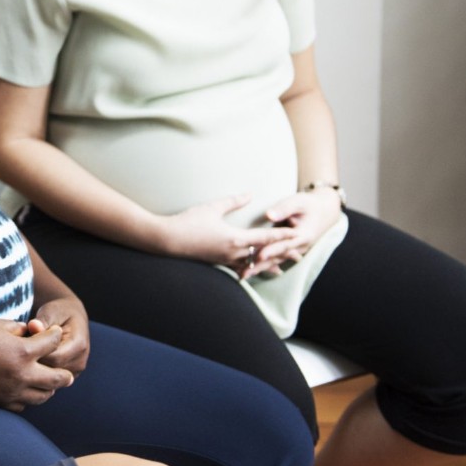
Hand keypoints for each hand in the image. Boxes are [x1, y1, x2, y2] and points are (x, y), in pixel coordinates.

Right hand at [0, 316, 73, 410]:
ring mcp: (12, 392)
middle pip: (58, 378)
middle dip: (64, 372)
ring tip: (48, 381)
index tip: (55, 333)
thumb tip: (32, 332)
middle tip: (67, 372)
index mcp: (22, 351)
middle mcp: (22, 375)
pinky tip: (26, 390)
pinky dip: (30, 398)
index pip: (53, 344)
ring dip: (49, 387)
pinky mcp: (2, 403)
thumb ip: (18, 328)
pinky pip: (25, 405)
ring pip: (45, 396)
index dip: (55, 335)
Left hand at [26, 296, 89, 377]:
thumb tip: (33, 326)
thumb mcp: (51, 311)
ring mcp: (76, 371)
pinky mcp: (69, 376)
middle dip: (34, 362)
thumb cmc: (58, 312)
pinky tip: (29, 362)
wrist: (71, 318)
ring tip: (24, 356)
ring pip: (50, 379)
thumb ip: (42, 320)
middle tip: (18, 352)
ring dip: (36, 369)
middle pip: (52, 370)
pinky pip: (51, 381)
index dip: (36, 353)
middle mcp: (80, 361)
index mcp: (79, 344)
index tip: (20, 344)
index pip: (54, 357)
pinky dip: (39, 372)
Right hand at [161, 194, 298, 275]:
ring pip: (252, 265)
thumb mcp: (212, 208)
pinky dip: (249, 269)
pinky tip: (251, 271)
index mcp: (235, 239)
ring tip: (279, 269)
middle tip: (297, 257)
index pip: (266, 238)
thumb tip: (250, 194)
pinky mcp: (217, 263)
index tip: (298, 235)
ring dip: (266, 266)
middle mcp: (233, 253)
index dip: (283, 236)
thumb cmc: (189, 222)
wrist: (168, 241)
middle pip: (263, 256)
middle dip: (281, 256)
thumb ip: (233, 201)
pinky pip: (238, 268)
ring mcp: (225, 260)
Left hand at [251, 188, 343, 275]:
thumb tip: (269, 214)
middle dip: (261, 266)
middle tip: (244, 274)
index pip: (284, 245)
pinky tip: (248, 271)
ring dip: (259, 268)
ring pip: (275, 261)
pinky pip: (275, 260)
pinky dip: (262, 265)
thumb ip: (284, 208)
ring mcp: (295, 251)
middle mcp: (299, 247)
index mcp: (303, 235)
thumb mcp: (298, 201)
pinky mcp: (289, 251)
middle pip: (278, 257)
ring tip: (243, 276)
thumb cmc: (308, 204)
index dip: (271, 250)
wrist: (323, 212)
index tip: (258, 256)